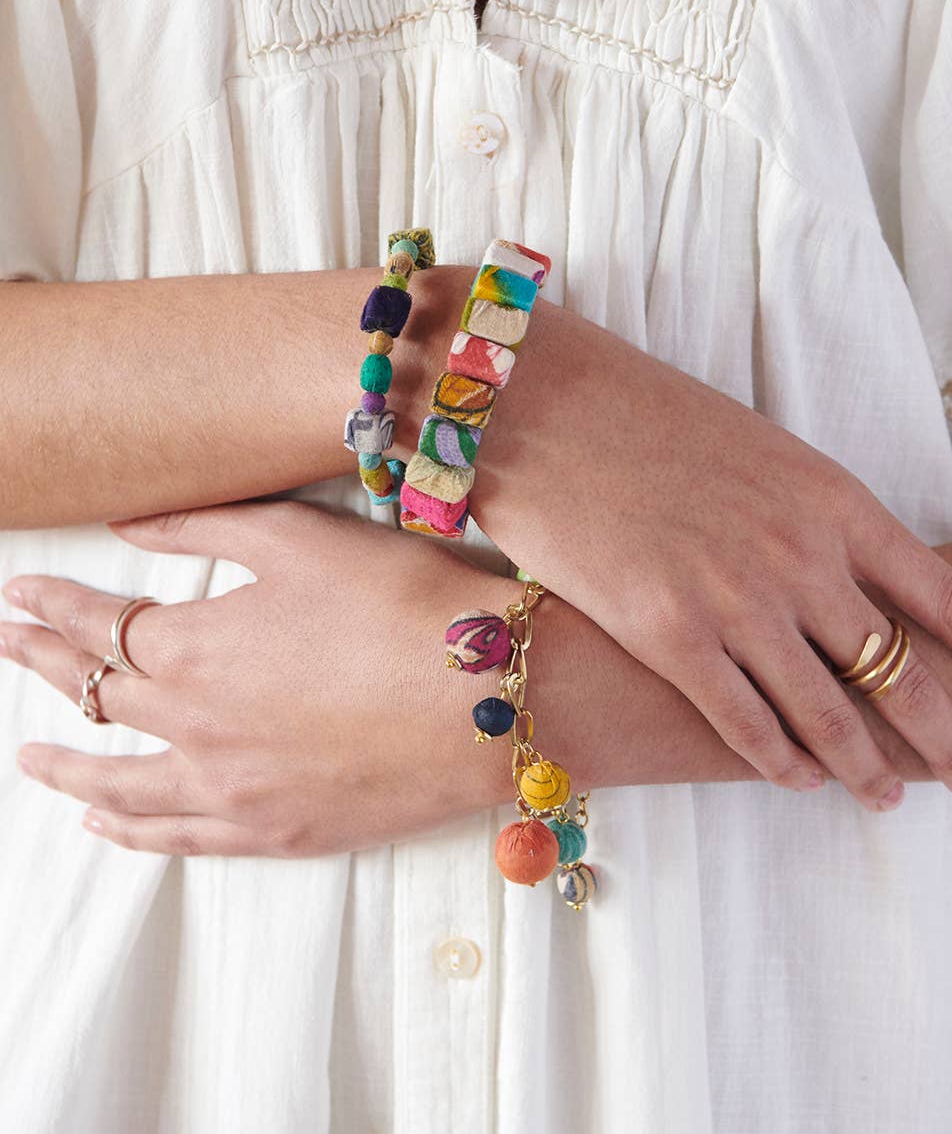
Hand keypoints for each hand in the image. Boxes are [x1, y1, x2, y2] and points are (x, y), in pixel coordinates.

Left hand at [0, 502, 512, 856]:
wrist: (490, 697)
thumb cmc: (404, 605)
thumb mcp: (302, 539)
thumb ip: (204, 525)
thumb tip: (128, 525)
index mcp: (193, 647)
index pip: (98, 621)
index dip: (51, 602)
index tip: (17, 591)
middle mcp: (193, 726)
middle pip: (95, 693)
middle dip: (41, 662)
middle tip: (5, 644)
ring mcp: (231, 789)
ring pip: (119, 781)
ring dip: (64, 760)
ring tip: (29, 755)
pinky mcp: (275, 831)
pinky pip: (177, 838)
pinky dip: (127, 830)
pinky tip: (103, 821)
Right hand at [462, 292, 951, 809]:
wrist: (549, 406)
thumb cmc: (652, 418)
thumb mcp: (763, 452)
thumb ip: (815, 517)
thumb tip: (852, 583)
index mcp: (833, 499)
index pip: (948, 594)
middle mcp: (799, 557)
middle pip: (898, 670)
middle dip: (949, 736)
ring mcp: (736, 601)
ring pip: (825, 712)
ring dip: (864, 767)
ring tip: (888, 799)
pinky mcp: (667, 636)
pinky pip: (743, 722)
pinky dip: (780, 762)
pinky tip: (799, 781)